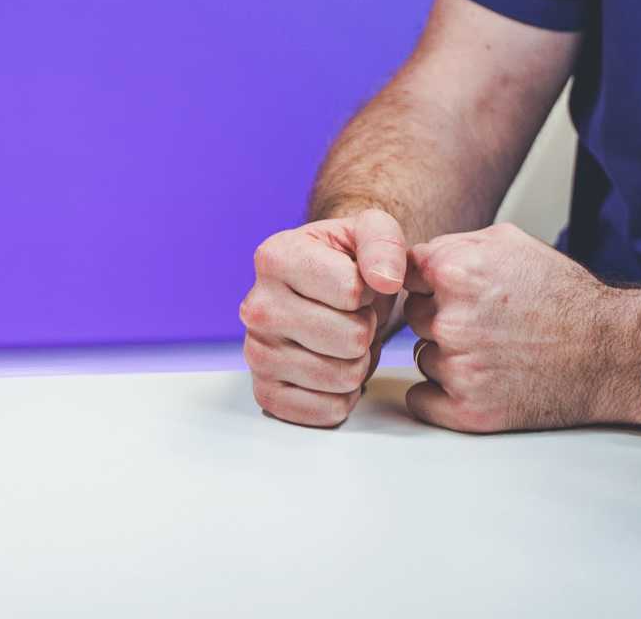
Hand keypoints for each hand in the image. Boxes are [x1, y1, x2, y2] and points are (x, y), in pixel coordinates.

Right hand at [239, 207, 409, 426]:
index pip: (351, 291)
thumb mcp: (371, 230)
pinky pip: (328, 411)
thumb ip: (384, 241)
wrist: (327, 292)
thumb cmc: (348, 260)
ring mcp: (256, 353)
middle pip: (351, 339)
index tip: (356, 283)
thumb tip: (384, 278)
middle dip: (366, 329)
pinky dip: (344, 396)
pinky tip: (331, 367)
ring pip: (344, 377)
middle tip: (352, 316)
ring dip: (358, 362)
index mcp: (274, 257)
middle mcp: (255, 306)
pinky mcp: (266, 392)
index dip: (369, 291)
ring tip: (342, 338)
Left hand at [401, 222, 640, 434]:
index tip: (449, 290)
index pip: (404, 274)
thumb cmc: (564, 296)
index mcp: (454, 271)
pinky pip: (422, 399)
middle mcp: (451, 320)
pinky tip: (478, 380)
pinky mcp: (467, 410)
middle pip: (415, 316)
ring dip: (448, 354)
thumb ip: (453, 245)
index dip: (429, 282)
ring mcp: (458, 368)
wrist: (610, 352)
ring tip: (496, 350)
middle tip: (487, 322)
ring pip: (424, 356)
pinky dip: (440, 394)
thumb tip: (413, 259)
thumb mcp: (508, 242)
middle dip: (441, 316)